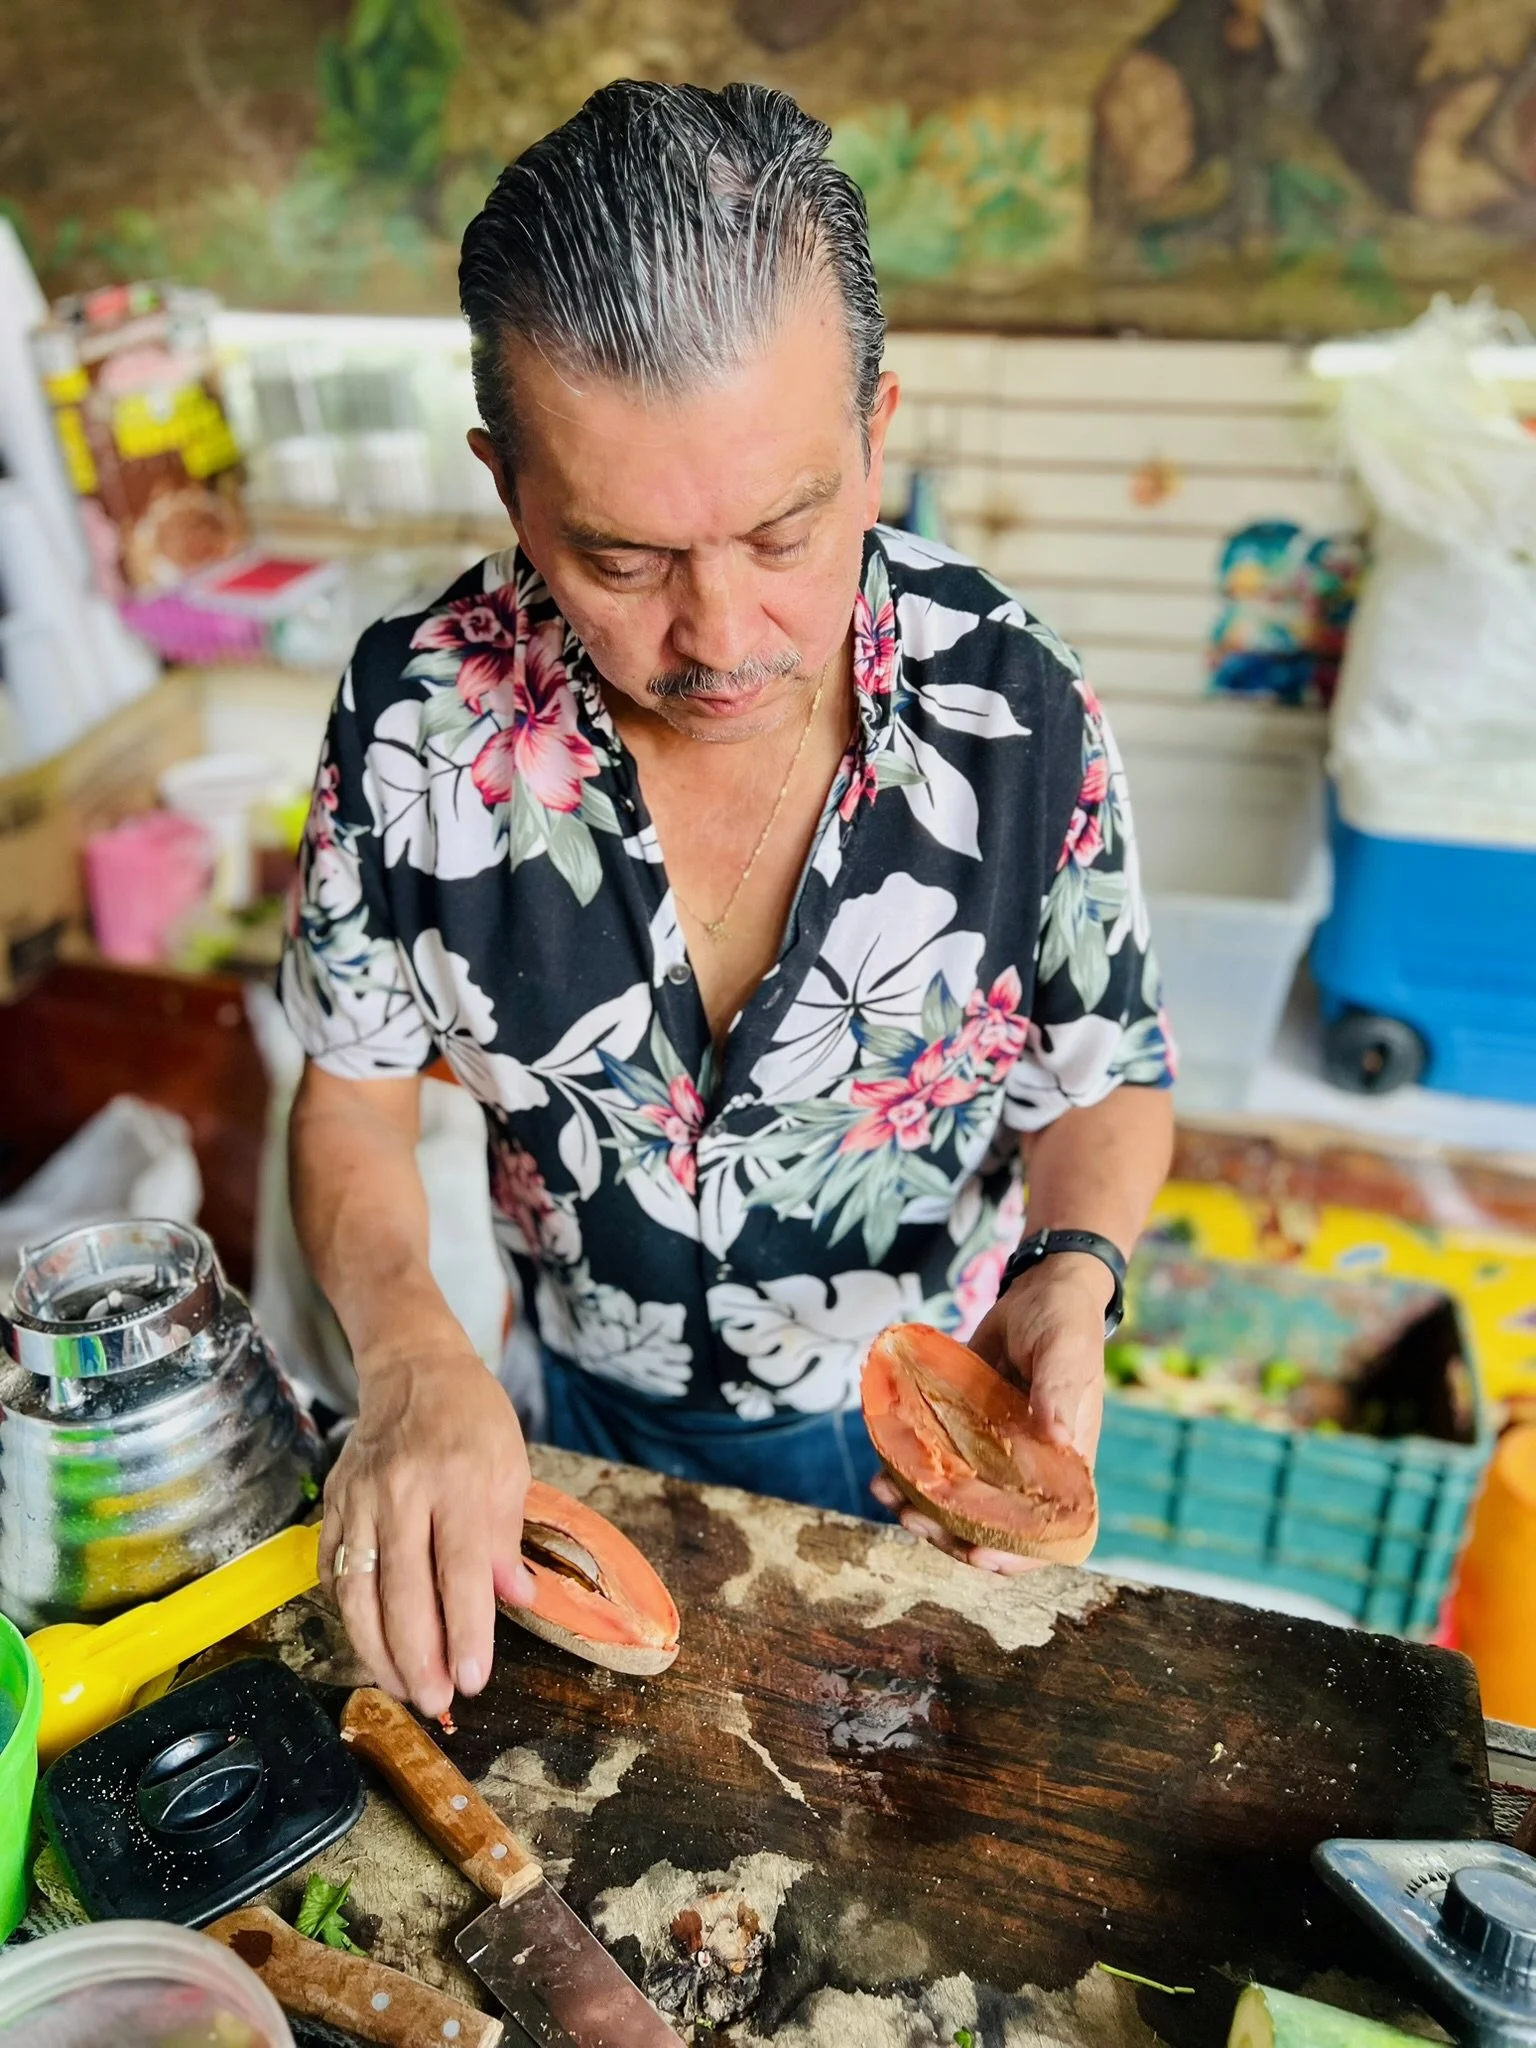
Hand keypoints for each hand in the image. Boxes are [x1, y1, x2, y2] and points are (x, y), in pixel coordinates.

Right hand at [318, 1331, 535, 1716]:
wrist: (413, 1369)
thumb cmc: (472, 1420)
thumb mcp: (511, 1466)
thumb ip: (507, 1538)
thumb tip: (516, 1600)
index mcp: (459, 1479)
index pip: (461, 1569)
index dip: (467, 1630)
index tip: (473, 1681)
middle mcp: (404, 1490)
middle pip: (404, 1589)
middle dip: (419, 1657)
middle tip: (436, 1702)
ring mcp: (360, 1497)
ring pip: (358, 1589)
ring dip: (377, 1650)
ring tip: (402, 1688)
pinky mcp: (333, 1503)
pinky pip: (332, 1570)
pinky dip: (346, 1615)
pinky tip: (368, 1643)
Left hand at [870, 1253, 1111, 1573]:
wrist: (1037, 1290)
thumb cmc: (1064, 1321)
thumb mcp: (1066, 1350)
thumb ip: (1060, 1391)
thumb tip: (1060, 1440)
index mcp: (1064, 1466)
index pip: (1047, 1533)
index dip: (1015, 1554)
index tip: (978, 1556)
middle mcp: (1027, 1469)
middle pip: (990, 1527)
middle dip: (948, 1533)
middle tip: (910, 1517)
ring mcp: (993, 1452)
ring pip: (956, 1501)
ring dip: (919, 1507)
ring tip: (884, 1490)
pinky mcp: (964, 1430)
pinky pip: (936, 1462)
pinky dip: (907, 1469)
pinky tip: (881, 1462)